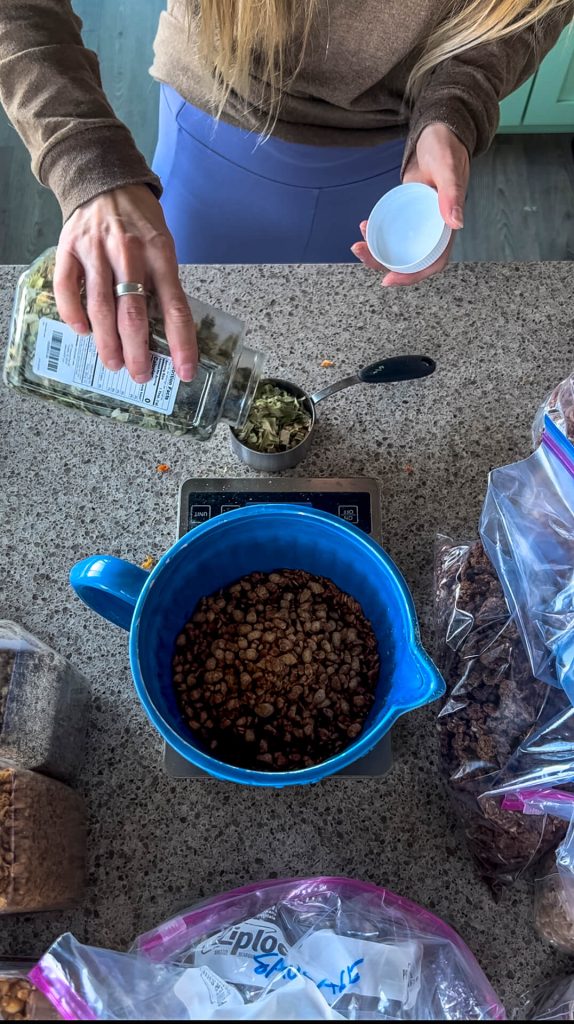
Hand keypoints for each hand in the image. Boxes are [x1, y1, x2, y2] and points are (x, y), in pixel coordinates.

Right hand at [54, 185, 196, 381]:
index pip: (175, 308)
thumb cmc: (140, 221)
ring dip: (107, 342)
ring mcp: (96, 250)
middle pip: (134, 314)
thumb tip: (168, 332)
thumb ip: (164, 282)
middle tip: (140, 375)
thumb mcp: (164, 245)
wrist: (105, 180)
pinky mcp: (69, 248)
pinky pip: (68, 288)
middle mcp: (129, 252)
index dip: (181, 344)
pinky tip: (82, 332)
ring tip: (114, 363)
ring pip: (101, 307)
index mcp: (161, 254)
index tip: (185, 371)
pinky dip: (74, 314)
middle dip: (138, 352)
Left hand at [352, 123, 469, 286]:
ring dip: (377, 251)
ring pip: (398, 247)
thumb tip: (457, 224)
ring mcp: (419, 221)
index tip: (389, 279)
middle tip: (360, 253)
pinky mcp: (407, 212)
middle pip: (410, 260)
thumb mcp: (448, 168)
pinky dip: (377, 233)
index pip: (434, 262)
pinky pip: (392, 230)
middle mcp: (433, 228)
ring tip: (357, 244)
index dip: (413, 276)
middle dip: (384, 264)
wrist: (438, 132)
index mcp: (447, 226)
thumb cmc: (447, 147)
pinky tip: (363, 226)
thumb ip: (452, 193)